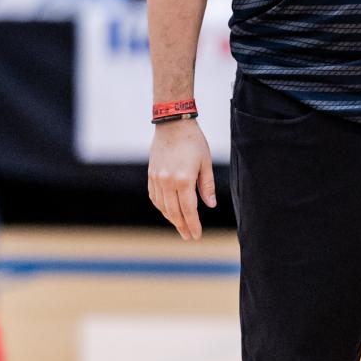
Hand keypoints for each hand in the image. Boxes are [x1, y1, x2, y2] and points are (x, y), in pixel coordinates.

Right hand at [147, 118, 216, 239]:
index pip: (188, 210)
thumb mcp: (205, 163)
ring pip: (162, 206)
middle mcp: (167, 182)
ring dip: (171, 218)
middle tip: (188, 236)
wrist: (172, 124)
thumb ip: (207, 186)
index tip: (196, 235)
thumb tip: (210, 205)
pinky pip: (154, 197)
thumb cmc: (193, 141)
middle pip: (174, 211)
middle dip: (182, 226)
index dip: (193, 224)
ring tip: (180, 226)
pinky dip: (161, 207)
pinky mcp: (151, 174)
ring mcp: (157, 178)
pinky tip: (168, 211)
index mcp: (184, 179)